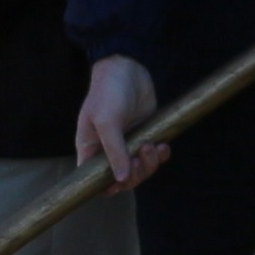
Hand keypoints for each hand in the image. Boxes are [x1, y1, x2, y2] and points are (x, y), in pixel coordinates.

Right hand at [75, 55, 161, 184]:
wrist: (127, 66)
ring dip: (150, 164)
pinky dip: (160, 155)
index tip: (122, 181)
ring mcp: (128, 144)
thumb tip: (121, 179)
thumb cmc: (108, 91)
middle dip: (136, 173)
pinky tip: (163, 146)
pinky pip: (155, 157)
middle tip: (142, 154)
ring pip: (141, 170)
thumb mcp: (106, 120)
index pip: (96, 181)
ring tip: (152, 145)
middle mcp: (109, 151)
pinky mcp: (146, 136)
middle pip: (123, 180)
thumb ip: (114, 151)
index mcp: (91, 150)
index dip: (109, 188)